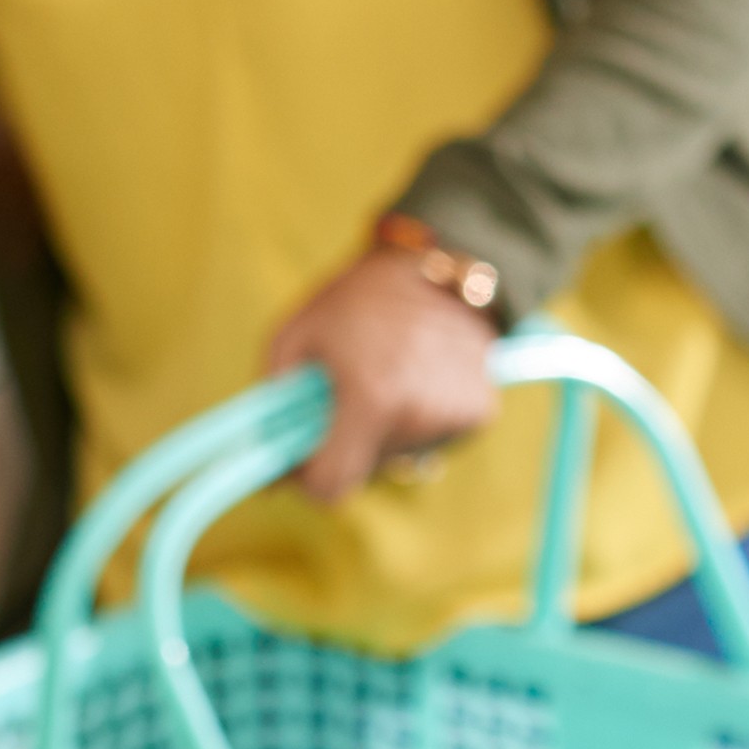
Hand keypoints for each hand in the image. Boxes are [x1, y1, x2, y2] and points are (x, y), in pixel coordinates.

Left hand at [265, 247, 503, 498]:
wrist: (441, 262)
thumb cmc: (358, 297)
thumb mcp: (294, 335)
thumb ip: (272, 403)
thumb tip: (268, 470)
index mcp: (371, 398)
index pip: (331, 486)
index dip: (307, 477)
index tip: (303, 453)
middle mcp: (419, 414)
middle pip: (364, 469)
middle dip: (346, 443)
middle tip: (347, 395)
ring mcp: (456, 414)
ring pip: (399, 453)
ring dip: (383, 428)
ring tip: (387, 375)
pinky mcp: (480, 412)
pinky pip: (432, 438)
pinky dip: (419, 418)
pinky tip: (419, 378)